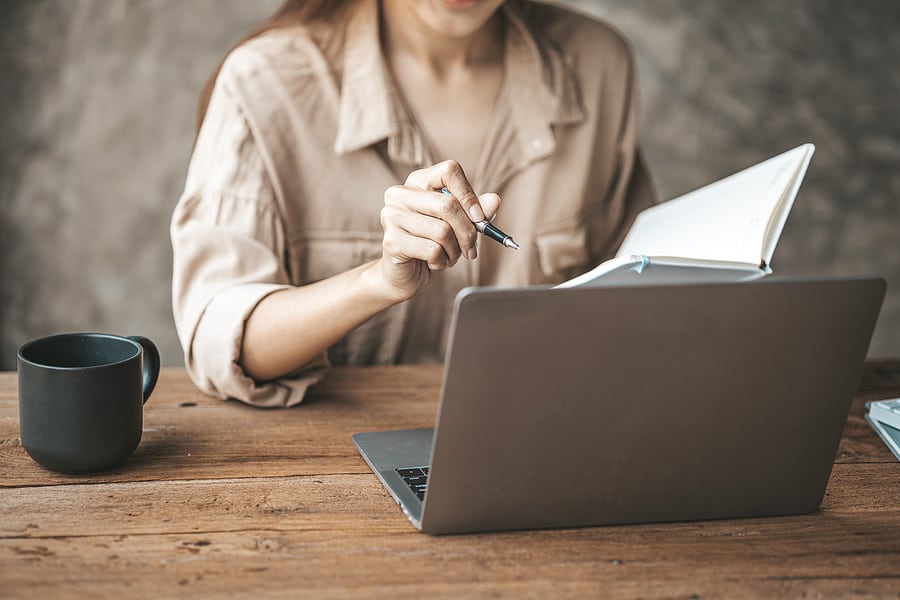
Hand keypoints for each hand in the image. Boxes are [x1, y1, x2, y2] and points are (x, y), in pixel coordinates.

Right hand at [377, 160, 500, 301]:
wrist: (405, 274)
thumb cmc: (432, 244)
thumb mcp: (458, 226)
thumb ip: (477, 212)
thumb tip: (494, 200)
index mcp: (418, 182)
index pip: (449, 170)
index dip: (469, 195)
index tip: (480, 218)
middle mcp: (400, 194)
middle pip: (448, 205)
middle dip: (468, 232)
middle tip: (471, 248)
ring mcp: (392, 216)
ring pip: (442, 231)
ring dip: (455, 250)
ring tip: (450, 256)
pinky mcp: (391, 240)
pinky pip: (432, 250)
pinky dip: (442, 261)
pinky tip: (435, 263)